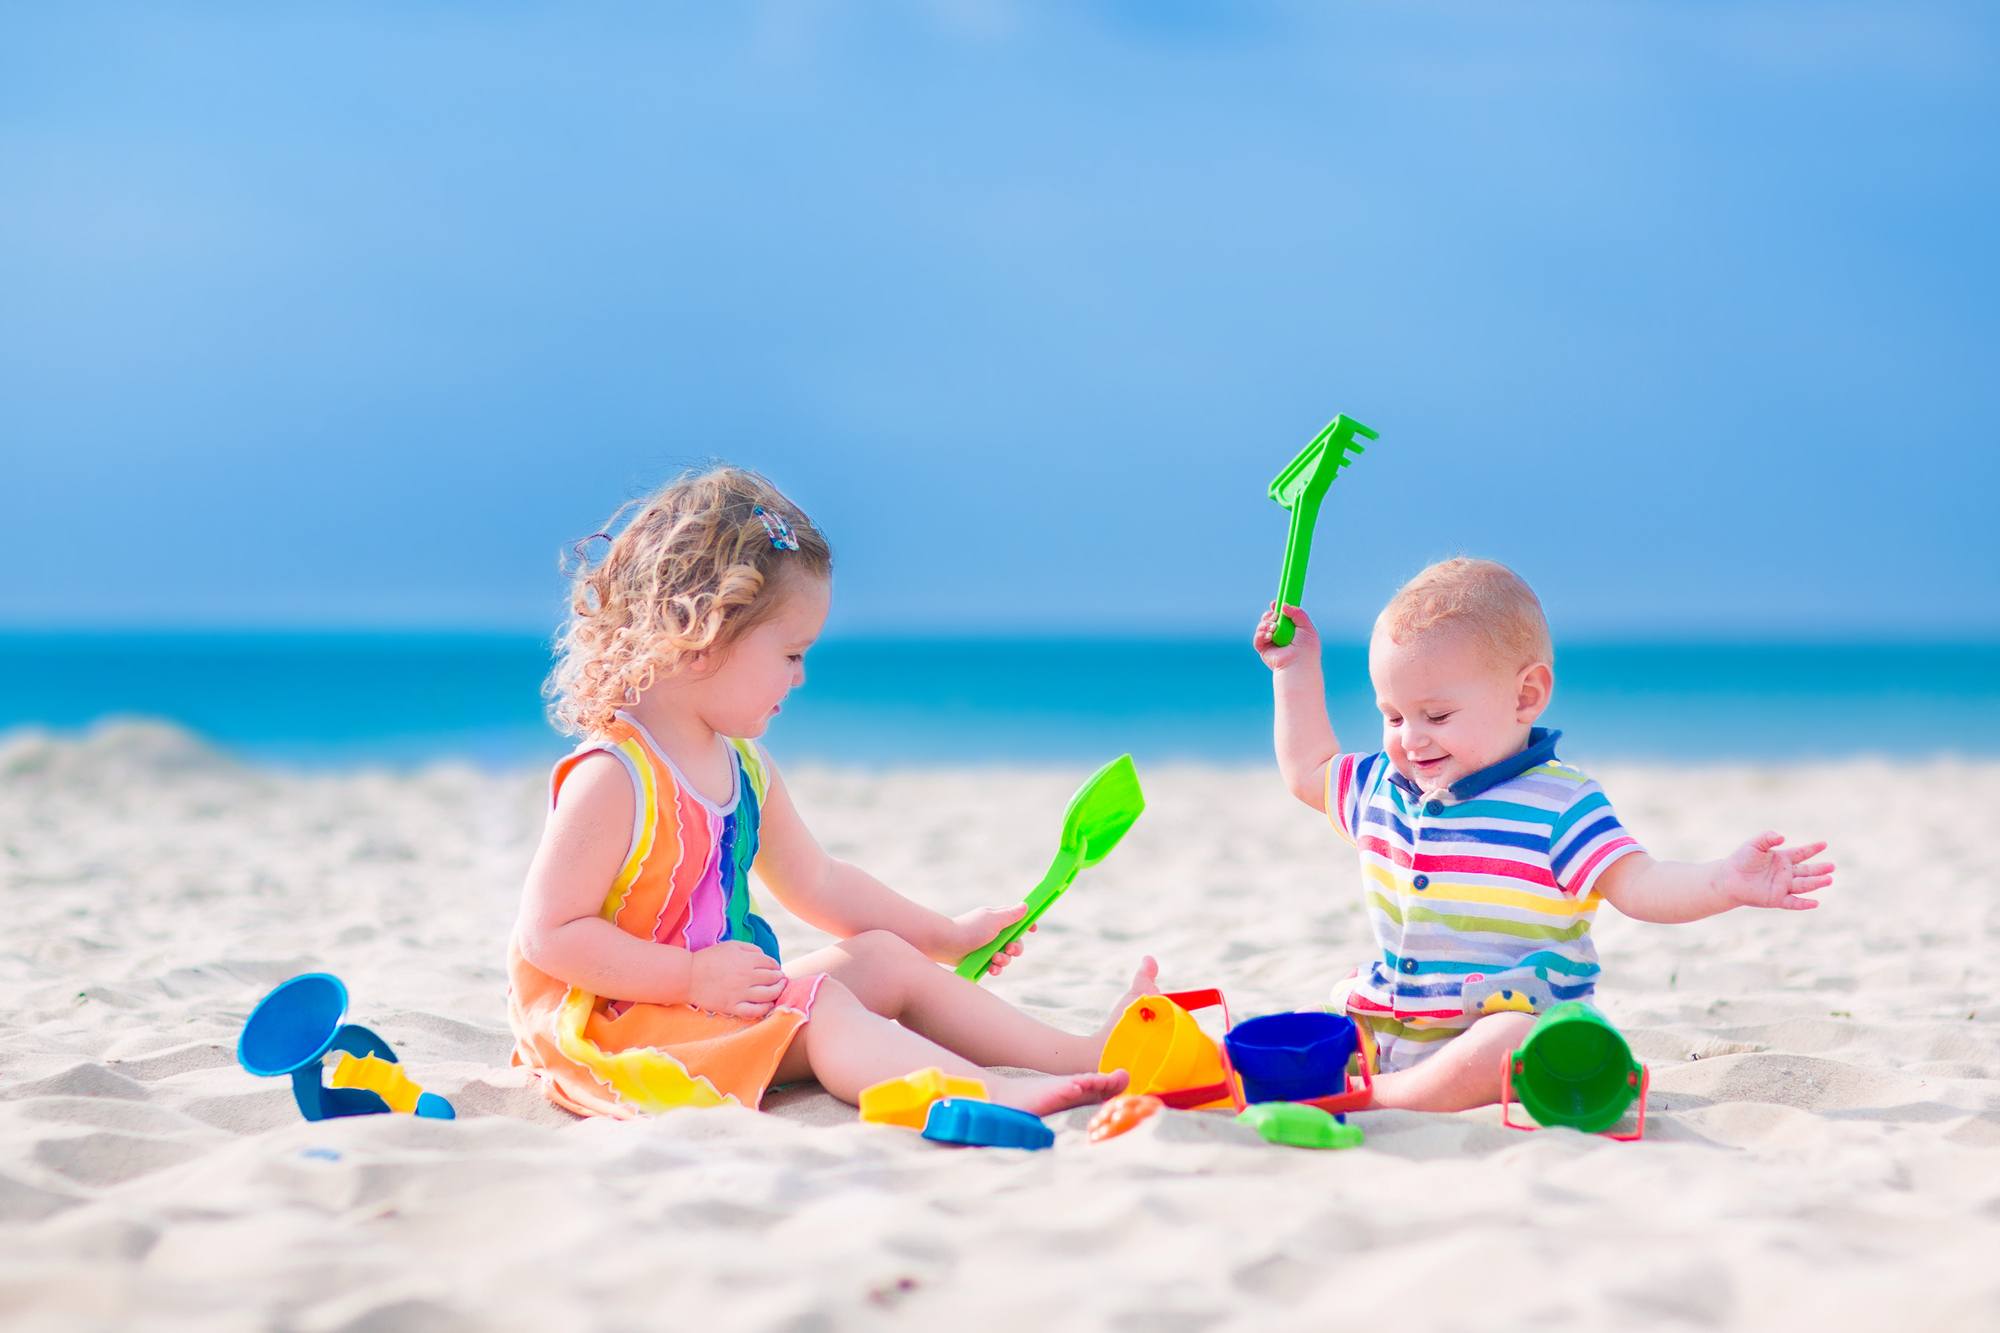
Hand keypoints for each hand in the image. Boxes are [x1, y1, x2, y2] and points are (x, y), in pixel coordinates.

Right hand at [688, 941, 786, 1017]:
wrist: (689, 976)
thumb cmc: (709, 958)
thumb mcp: (731, 945)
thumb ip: (751, 948)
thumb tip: (765, 956)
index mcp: (747, 960)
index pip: (771, 964)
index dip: (776, 966)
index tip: (776, 969)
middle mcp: (747, 977)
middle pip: (772, 979)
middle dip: (779, 979)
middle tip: (781, 980)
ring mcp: (740, 993)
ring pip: (768, 995)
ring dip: (777, 992)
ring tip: (778, 990)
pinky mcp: (732, 1007)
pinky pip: (754, 1011)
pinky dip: (764, 1009)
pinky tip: (767, 1006)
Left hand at [941, 904, 1034, 975]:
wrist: (947, 944)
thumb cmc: (970, 929)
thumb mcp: (994, 919)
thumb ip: (1011, 914)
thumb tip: (1025, 905)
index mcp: (998, 919)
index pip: (1017, 920)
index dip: (1026, 925)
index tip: (1033, 929)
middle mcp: (994, 933)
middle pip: (1015, 942)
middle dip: (1016, 948)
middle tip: (1010, 949)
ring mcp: (987, 947)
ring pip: (1006, 957)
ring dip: (1004, 960)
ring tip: (995, 960)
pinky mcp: (981, 960)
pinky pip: (995, 967)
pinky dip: (995, 968)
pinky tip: (991, 969)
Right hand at [1253, 602, 1320, 670]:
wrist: (1298, 663)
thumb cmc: (1306, 648)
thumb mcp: (1307, 626)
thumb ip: (1297, 613)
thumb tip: (1283, 605)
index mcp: (1291, 628)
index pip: (1281, 614)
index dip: (1277, 607)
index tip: (1275, 603)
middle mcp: (1280, 633)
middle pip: (1269, 617)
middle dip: (1270, 615)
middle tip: (1275, 616)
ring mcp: (1271, 641)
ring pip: (1262, 626)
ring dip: (1266, 624)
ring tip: (1274, 629)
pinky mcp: (1263, 649)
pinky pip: (1257, 638)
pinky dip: (1261, 634)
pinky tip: (1269, 636)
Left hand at [1713, 832, 1834, 910]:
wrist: (1728, 878)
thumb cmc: (1742, 859)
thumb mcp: (1755, 844)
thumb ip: (1768, 838)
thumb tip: (1782, 837)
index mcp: (1782, 859)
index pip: (1801, 853)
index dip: (1813, 849)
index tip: (1824, 844)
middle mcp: (1786, 873)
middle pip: (1807, 871)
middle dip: (1820, 869)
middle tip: (1832, 866)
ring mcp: (1783, 887)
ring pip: (1803, 885)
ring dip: (1816, 883)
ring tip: (1829, 879)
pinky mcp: (1776, 899)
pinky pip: (1793, 902)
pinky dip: (1804, 904)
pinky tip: (1816, 903)